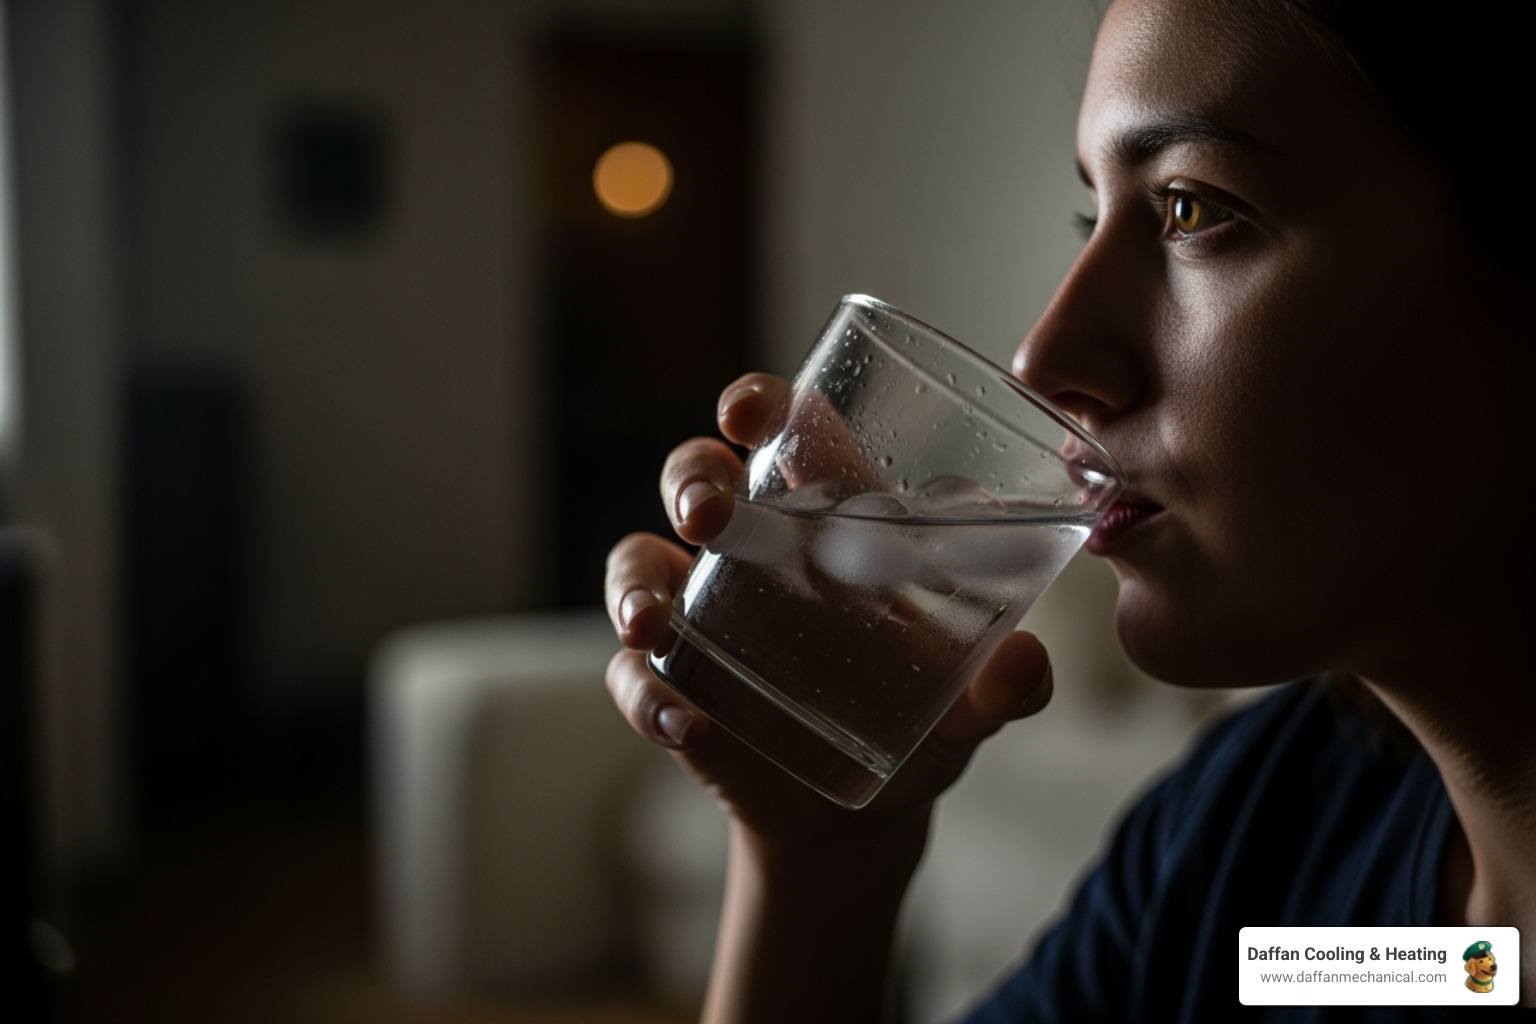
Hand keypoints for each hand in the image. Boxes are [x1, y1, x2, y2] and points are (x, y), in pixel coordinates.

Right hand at [604, 373, 1053, 854]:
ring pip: (637, 563)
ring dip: (635, 586)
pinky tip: (682, 721)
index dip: (757, 402)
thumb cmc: (922, 718)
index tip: (749, 410)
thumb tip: (1028, 663)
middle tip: (706, 511)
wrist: (870, 814)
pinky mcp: (673, 684)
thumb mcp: (969, 701)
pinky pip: (631, 675)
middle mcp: (751, 549)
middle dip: (690, 480)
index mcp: (826, 519)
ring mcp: (699, 614)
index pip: (782, 430)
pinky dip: (645, 695)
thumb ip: (1001, 684)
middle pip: (696, 476)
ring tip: (653, 626)